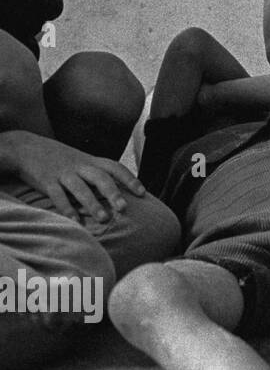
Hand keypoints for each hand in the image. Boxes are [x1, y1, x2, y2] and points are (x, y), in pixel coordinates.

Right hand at [0, 130, 146, 222]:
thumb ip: (99, 174)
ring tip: (104, 218)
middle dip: (113, 193)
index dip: (130, 179)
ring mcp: (63, 173)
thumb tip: (121, 192)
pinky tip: (75, 222)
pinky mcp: (46, 181)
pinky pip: (58, 196)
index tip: (142, 193)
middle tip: (124, 208)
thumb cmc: (61, 159)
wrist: (27, 148)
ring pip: (80, 188)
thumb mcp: (82, 161)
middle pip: (100, 178)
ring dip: (92, 204)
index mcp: (91, 161)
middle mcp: (80, 166)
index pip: (115, 168)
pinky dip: (67, 209)